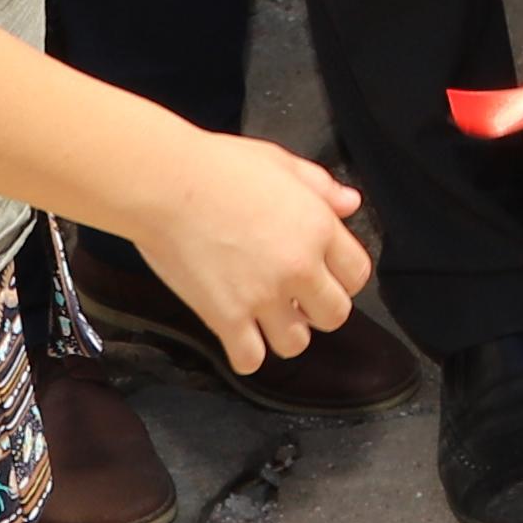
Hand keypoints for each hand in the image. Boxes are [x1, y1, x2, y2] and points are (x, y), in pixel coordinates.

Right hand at [123, 128, 376, 375]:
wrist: (165, 183)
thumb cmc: (219, 167)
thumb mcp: (281, 163)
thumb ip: (321, 187)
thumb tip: (351, 204)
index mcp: (318, 228)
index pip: (358, 275)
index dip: (342, 278)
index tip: (322, 275)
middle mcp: (299, 267)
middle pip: (335, 316)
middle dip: (317, 310)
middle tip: (295, 299)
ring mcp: (263, 296)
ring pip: (296, 344)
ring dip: (283, 334)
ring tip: (265, 316)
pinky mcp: (226, 317)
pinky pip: (250, 359)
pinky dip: (246, 353)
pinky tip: (237, 334)